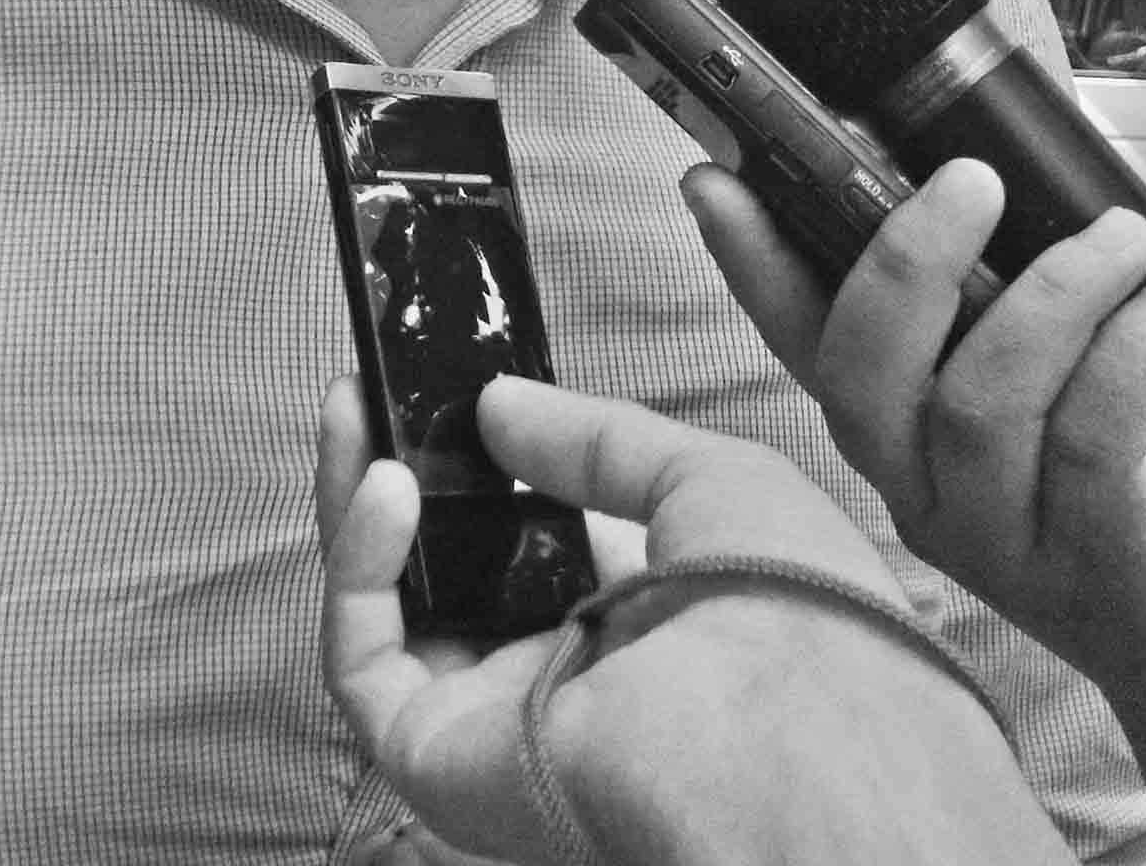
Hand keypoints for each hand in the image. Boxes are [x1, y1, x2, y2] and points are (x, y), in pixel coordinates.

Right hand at [318, 374, 1068, 865]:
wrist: (792, 733)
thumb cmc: (792, 613)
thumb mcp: (708, 481)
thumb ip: (593, 439)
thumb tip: (495, 404)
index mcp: (634, 630)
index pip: (532, 548)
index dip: (482, 467)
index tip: (447, 390)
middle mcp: (557, 681)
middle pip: (442, 575)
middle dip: (400, 473)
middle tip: (371, 389)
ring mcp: (491, 722)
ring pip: (388, 613)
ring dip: (357, 504)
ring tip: (353, 409)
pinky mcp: (437, 756)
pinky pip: (363, 660)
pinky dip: (358, 565)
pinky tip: (384, 483)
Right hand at [681, 156, 1145, 710]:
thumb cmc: (1116, 478)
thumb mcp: (1040, 378)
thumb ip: (997, 276)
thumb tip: (985, 148)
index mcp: (889, 426)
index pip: (796, 334)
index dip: (748, 258)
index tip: (714, 182)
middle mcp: (914, 485)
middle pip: (863, 374)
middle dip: (907, 261)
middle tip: (972, 180)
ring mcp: (991, 536)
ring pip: (977, 404)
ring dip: (1054, 296)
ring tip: (1122, 237)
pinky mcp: (1088, 567)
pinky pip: (1088, 443)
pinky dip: (1130, 355)